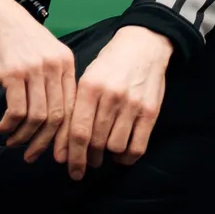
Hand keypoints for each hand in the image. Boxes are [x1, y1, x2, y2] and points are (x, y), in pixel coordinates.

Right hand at [0, 0, 76, 161]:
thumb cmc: (17, 34)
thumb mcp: (45, 50)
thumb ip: (54, 77)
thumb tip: (56, 117)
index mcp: (66, 62)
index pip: (73, 108)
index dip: (66, 136)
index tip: (59, 154)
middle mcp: (54, 66)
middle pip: (57, 117)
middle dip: (45, 143)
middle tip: (32, 156)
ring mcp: (34, 69)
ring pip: (37, 117)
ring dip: (24, 136)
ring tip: (13, 142)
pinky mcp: (13, 72)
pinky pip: (17, 110)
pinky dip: (10, 125)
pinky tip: (3, 128)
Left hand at [59, 24, 172, 180]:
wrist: (143, 45)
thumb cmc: (110, 63)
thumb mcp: (88, 76)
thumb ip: (77, 106)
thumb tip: (64, 143)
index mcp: (89, 86)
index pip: (77, 130)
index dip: (72, 154)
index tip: (68, 168)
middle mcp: (110, 96)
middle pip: (96, 141)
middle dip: (88, 158)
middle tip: (86, 162)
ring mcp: (132, 104)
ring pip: (115, 146)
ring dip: (107, 156)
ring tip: (104, 155)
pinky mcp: (150, 112)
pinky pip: (137, 147)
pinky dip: (127, 157)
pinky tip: (122, 156)